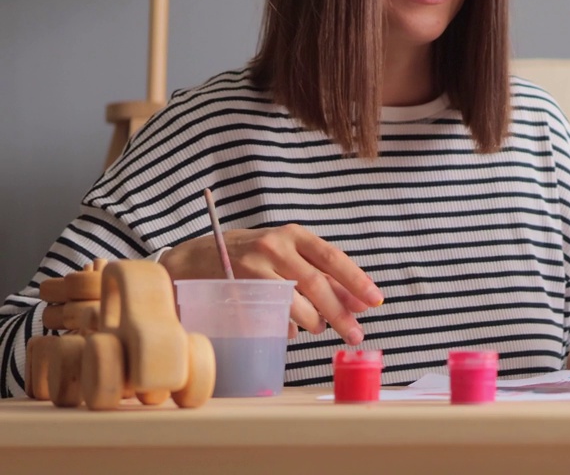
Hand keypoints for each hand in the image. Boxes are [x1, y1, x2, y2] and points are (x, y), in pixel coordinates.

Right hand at [160, 224, 383, 344]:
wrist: (193, 260)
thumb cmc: (249, 257)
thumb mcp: (285, 254)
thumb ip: (320, 274)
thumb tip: (359, 301)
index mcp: (293, 235)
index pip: (333, 257)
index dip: (357, 281)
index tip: (376, 301)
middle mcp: (274, 246)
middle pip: (317, 284)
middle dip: (341, 313)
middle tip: (356, 334)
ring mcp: (253, 267)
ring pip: (295, 302)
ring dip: (314, 321)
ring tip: (319, 328)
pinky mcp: (237, 289)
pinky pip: (271, 315)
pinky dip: (287, 326)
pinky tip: (293, 328)